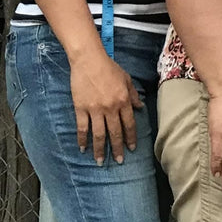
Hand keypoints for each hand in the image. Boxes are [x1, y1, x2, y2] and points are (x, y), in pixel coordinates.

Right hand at [69, 48, 142, 165]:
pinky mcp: (81, 108)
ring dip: (100, 149)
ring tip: (100, 161)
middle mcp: (111, 107)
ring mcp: (95, 109)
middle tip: (118, 160)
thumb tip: (140, 107)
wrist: (89, 60)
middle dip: (117, 148)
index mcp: (123, 100)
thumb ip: (133, 94)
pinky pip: (82, 128)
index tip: (131, 148)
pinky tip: (83, 149)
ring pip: (98, 134)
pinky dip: (82, 139)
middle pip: (115, 132)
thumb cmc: (109, 68)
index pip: (129, 124)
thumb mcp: (126, 79)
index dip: (130, 137)